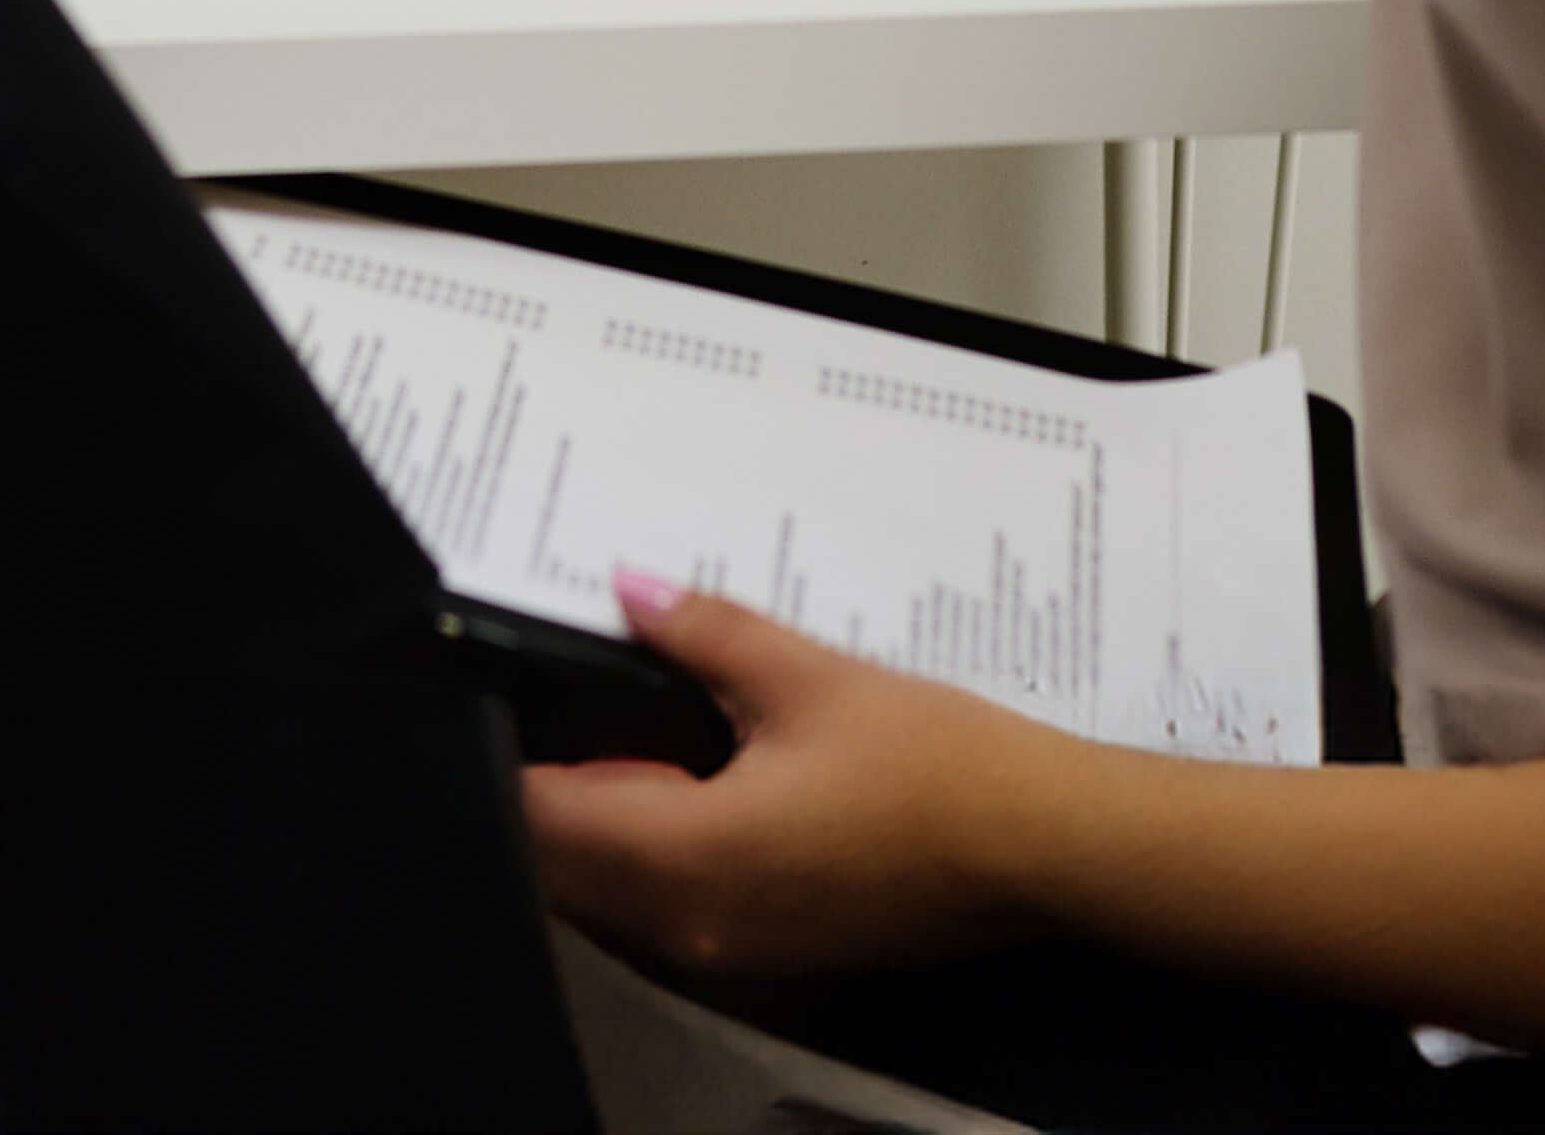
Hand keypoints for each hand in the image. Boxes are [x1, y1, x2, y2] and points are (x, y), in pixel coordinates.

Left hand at [518, 577, 1065, 984]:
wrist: (1040, 845)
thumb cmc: (928, 763)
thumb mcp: (801, 672)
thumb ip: (698, 629)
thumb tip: (626, 588)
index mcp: (691, 860)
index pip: (545, 825)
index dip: (512, 759)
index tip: (504, 694)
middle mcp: (698, 929)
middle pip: (567, 875)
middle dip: (547, 796)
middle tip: (562, 704)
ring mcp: (738, 955)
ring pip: (614, 901)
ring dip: (598, 831)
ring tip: (625, 734)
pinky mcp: (776, 957)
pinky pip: (670, 915)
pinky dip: (650, 858)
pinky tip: (686, 784)